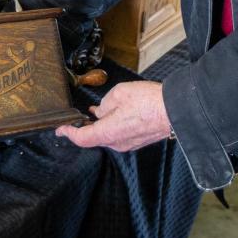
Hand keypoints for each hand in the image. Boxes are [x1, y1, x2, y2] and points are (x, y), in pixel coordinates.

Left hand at [55, 80, 171, 151]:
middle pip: (95, 137)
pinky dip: (113, 125)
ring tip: (98, 110)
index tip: (61, 129)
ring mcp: (129, 143)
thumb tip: (100, 111)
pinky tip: (115, 113)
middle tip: (79, 116)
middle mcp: (118, 143)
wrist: (176, 110)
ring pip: (108, 135)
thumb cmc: (148, 101)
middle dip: (86, 126)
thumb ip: (105, 104)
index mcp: (109, 132)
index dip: (69, 133)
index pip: (82, 139)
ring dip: (101, 124)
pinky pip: (119, 135)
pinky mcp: (138, 141)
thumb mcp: (119, 94)